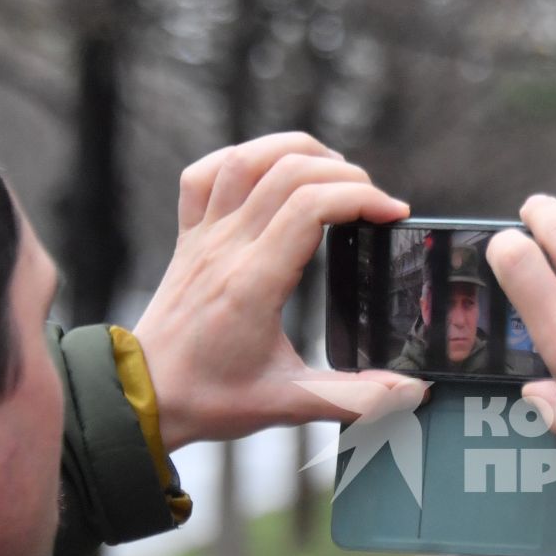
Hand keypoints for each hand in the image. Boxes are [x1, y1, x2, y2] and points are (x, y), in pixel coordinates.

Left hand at [133, 132, 427, 450]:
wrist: (142, 398)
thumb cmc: (210, 399)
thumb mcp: (289, 405)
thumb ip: (355, 399)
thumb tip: (413, 392)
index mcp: (252, 283)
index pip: (310, 207)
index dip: (361, 198)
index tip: (393, 215)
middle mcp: (225, 249)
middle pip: (288, 172)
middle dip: (345, 174)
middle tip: (374, 203)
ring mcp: (203, 238)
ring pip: (246, 159)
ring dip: (296, 151)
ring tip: (334, 170)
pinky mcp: (188, 238)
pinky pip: (204, 174)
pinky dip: (241, 159)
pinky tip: (269, 171)